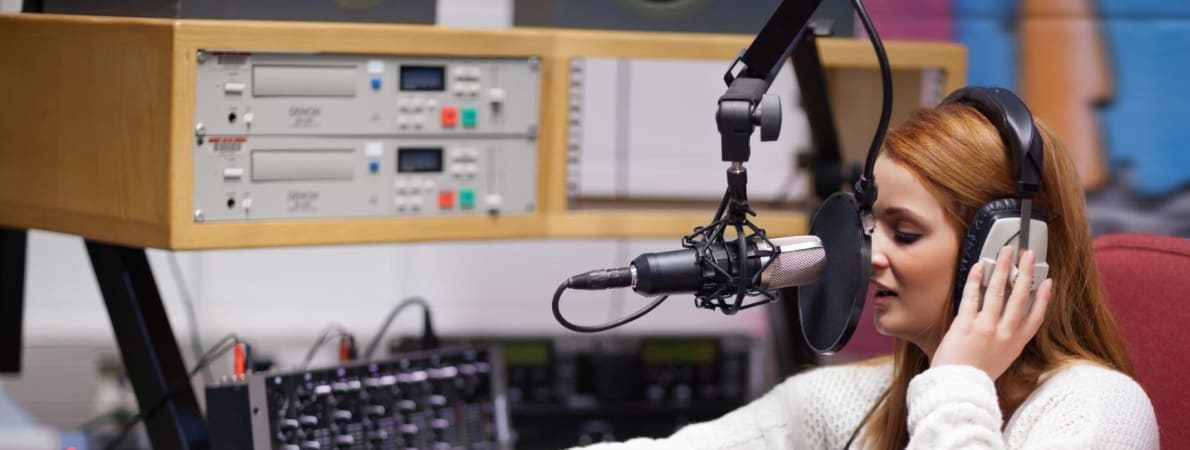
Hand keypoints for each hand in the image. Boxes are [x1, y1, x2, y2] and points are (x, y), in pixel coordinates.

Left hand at [932, 246, 1052, 379]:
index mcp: (1015, 344)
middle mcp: (1004, 334)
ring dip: (1003, 268)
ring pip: (998, 292)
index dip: (1044, 297)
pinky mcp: (966, 325)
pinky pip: (972, 296)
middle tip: (1028, 255)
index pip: (1036, 316)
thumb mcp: (1000, 361)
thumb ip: (1005, 342)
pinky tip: (979, 266)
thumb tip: (1005, 325)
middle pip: (1020, 297)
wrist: (957, 390)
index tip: (1048, 282)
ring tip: (1006, 252)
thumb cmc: (973, 377)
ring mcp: (986, 328)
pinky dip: (976, 279)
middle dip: (1025, 273)